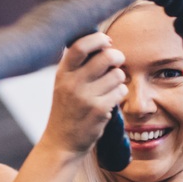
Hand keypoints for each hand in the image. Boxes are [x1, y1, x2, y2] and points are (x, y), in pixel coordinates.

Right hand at [39, 34, 126, 156]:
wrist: (62, 142)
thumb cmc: (67, 109)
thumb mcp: (64, 84)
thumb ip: (79, 65)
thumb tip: (105, 43)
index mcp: (62, 73)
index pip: (80, 46)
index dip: (98, 39)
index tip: (106, 41)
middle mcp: (72, 83)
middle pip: (106, 56)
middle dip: (117, 57)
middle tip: (117, 63)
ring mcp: (85, 97)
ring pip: (118, 74)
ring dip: (119, 79)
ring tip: (109, 87)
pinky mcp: (98, 110)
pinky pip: (121, 91)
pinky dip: (119, 94)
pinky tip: (110, 101)